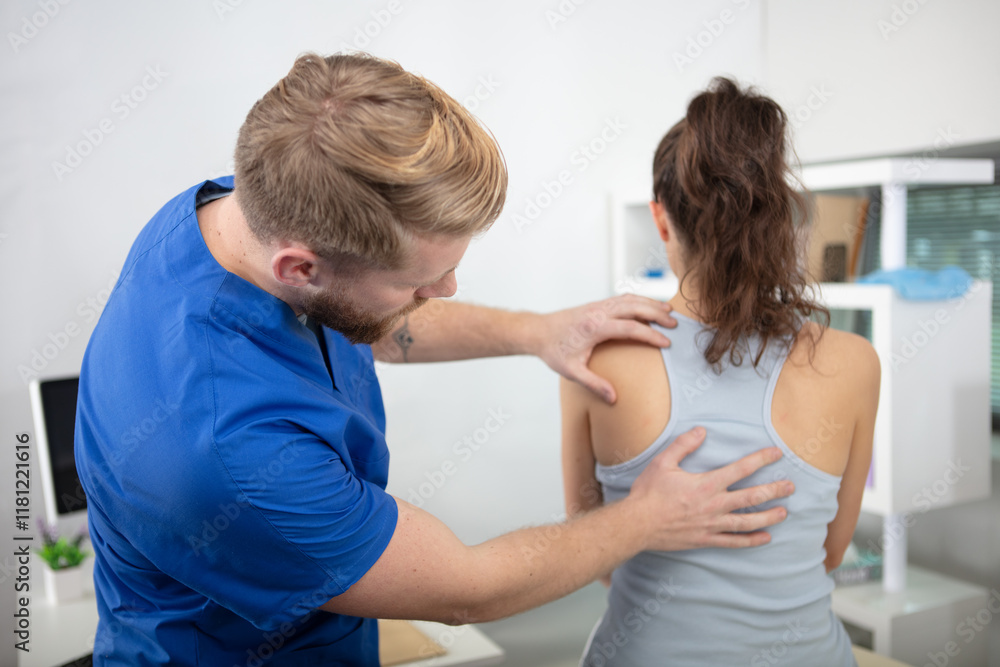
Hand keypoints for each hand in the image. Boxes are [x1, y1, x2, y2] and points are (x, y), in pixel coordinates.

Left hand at [534, 294, 675, 403]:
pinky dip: (638, 300)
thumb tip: (613, 398)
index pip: (630, 328)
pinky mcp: (596, 305)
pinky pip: (622, 298)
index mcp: (594, 328)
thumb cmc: (553, 351)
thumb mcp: (571, 371)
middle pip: (634, 307)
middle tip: (675, 324)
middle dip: (657, 314)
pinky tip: (648, 306)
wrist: (537, 332)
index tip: (667, 343)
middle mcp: (598, 312)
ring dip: (650, 303)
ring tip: (669, 311)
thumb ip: (593, 384)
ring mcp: (598, 306)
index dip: (651, 335)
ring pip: (630, 299)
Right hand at [627, 427, 792, 550]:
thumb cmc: (649, 493)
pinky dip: (751, 541)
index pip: (741, 469)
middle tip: (790, 487)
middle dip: (774, 490)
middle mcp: (714, 505)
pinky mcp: (706, 540)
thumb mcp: (663, 463)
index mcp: (706, 484)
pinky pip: (733, 542)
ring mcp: (712, 525)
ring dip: (768, 517)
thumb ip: (683, 445)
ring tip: (784, 513)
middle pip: (752, 497)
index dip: (761, 459)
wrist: (637, 524)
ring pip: (748, 522)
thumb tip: (701, 431)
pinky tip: (765, 538)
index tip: (776, 454)